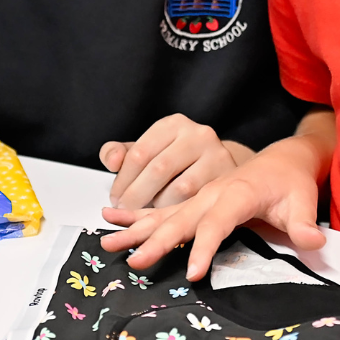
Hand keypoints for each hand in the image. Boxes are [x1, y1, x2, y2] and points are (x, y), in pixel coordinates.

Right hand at [99, 136, 326, 279]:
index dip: (205, 246)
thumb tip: (315, 242)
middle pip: (182, 217)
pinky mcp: (193, 200)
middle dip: (158, 241)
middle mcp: (213, 192)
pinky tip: (110, 220)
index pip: (218, 221)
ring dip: (135, 228)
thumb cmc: (290, 182)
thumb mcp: (303, 200)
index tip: (193, 273)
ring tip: (107, 242)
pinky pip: (160, 209)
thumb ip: (304, 223)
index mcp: (239, 192)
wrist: (282, 159)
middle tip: (135, 262)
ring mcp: (199, 195)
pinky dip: (136, 215)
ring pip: (164, 213)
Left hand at [100, 113, 252, 209]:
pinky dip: (178, 212)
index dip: (123, 181)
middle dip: (136, 196)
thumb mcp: (146, 150)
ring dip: (158, 207)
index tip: (115, 198)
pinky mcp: (228, 176)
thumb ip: (119, 154)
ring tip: (147, 213)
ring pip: (179, 189)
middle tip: (126, 211)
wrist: (214, 164)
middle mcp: (197, 134)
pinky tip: (168, 215)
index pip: (140, 152)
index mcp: (173, 124)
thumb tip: (112, 161)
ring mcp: (216, 154)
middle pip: (158, 169)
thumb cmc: (174, 159)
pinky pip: (198, 202)